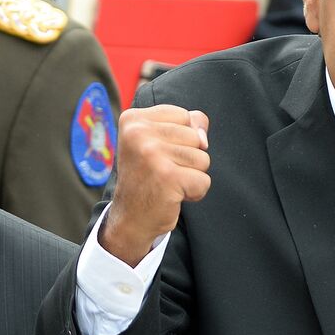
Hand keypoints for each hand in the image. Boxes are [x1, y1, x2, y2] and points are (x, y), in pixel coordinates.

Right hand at [100, 105, 210, 265]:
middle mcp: (138, 133)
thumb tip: (203, 137)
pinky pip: (204, 180)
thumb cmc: (149, 176)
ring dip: (191, 176)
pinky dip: (195, 192)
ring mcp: (151, 154)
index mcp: (133, 119)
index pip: (185, 116)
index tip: (157, 154)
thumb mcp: (161, 141)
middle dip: (188, 158)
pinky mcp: (167, 177)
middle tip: (162, 172)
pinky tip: (172, 196)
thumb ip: (188, 125)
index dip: (181, 139)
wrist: (130, 218)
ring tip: (167, 183)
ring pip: (202, 158)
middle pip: (195, 137)